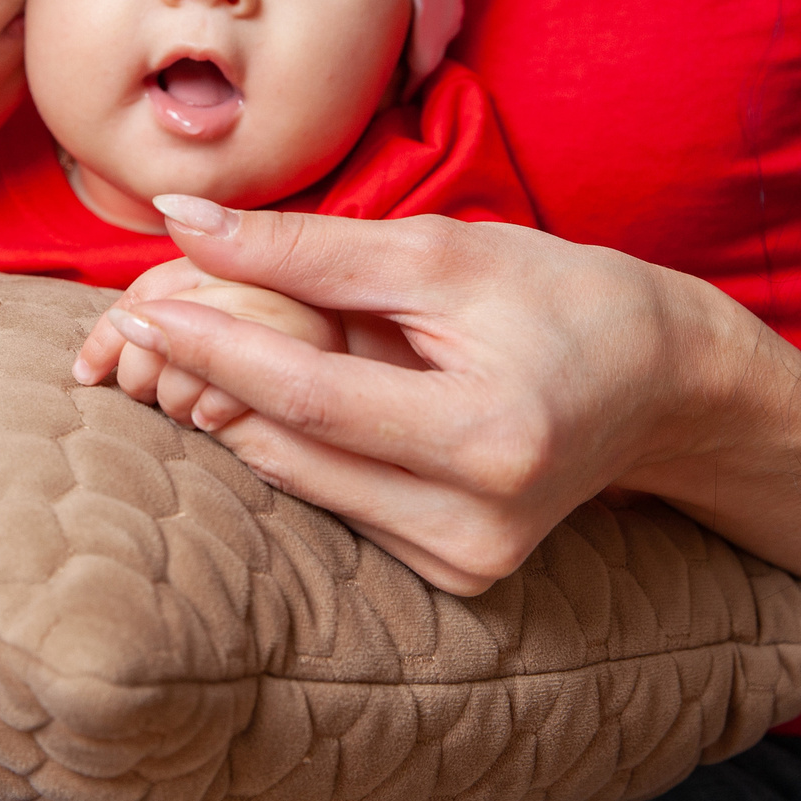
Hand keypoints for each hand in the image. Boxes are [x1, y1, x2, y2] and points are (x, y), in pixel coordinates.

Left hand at [72, 197, 741, 596]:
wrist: (664, 384)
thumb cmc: (558, 298)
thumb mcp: (440, 255)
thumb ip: (308, 250)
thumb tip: (183, 223)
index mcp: (488, 437)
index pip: (311, 397)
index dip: (214, 348)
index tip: (136, 306)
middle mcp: (477, 524)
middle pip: (293, 448)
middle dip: (209, 378)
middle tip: (147, 313)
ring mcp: (467, 564)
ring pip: (301, 481)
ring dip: (241, 412)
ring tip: (206, 343)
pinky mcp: (456, 576)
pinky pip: (337, 503)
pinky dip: (297, 445)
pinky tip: (282, 396)